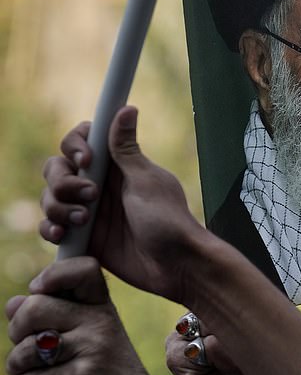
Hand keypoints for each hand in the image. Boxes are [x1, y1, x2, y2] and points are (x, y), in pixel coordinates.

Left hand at [5, 258, 206, 374]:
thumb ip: (52, 317)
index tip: (38, 291)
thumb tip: (13, 304)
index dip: (53, 275)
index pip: (83, 268)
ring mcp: (93, 350)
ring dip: (15, 366)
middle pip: (36, 307)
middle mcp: (100, 322)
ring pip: (28, 347)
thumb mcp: (88, 339)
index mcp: (102, 307)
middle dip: (17, 330)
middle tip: (23, 345)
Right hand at [39, 107, 209, 303]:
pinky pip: (51, 227)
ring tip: (84, 220)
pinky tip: (63, 234)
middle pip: (57, 169)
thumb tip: (126, 107)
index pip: (81, 142)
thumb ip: (126, 149)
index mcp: (116, 166)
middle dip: (63, 181)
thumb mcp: (146, 181)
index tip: (86, 159)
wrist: (176, 267)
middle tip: (90, 196)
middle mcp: (97, 185)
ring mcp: (87, 212)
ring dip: (58, 206)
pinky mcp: (82, 238)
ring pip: (50, 198)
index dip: (75, 146)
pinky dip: (50, 227)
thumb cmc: (169, 220)